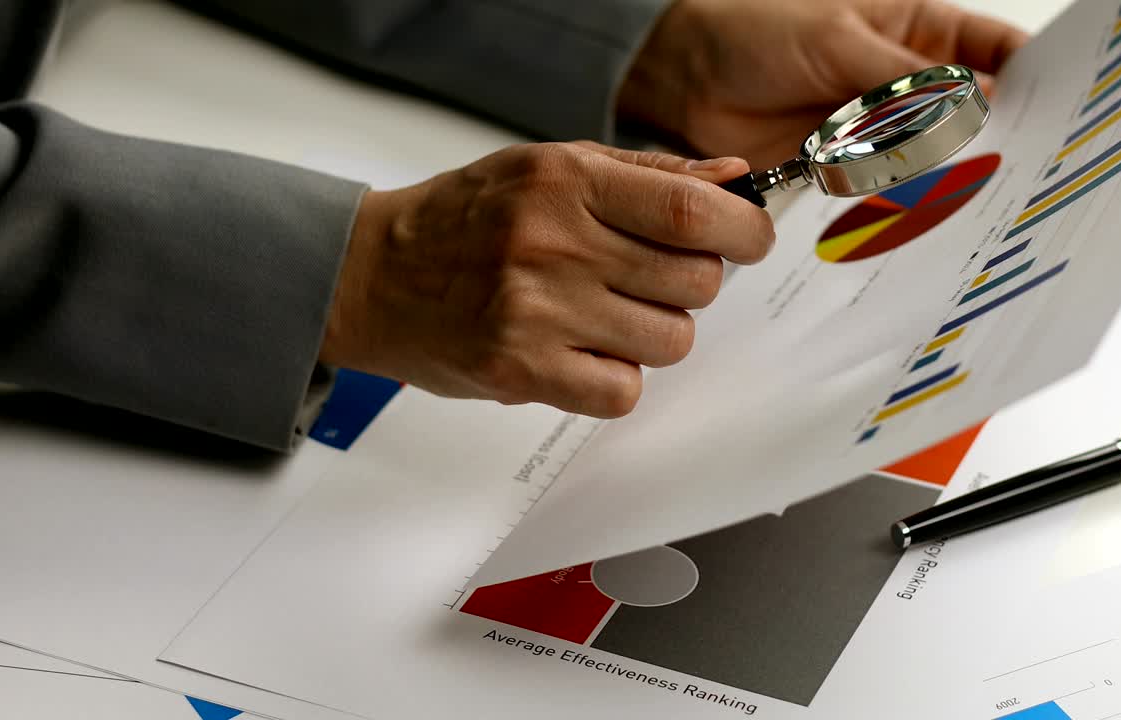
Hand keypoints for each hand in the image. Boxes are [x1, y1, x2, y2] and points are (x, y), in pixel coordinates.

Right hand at [319, 142, 773, 417]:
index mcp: (566, 182)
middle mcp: (553, 243)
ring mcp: (536, 312)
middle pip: (693, 283)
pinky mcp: (521, 371)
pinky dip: (617, 378)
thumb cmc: (464, 219)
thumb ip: (644, 174)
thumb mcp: (549, 167)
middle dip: (692, 285)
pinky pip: (622, 392)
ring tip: (609, 316)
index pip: (692, 211)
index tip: (748, 241)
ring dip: (656, 334)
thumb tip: (731, 178)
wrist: (372, 275)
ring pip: (669, 342)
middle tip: (653, 279)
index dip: (742, 231)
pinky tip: (585, 354)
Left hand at [619, 0, 1028, 167]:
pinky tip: (920, 223)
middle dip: (998, 143)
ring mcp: (876, 132)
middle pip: (970, 117)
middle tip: (1028, 176)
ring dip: (949, 182)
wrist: (683, 76)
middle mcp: (905, 87)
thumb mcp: (838, 42)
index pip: (995, 54)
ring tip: (983, 208)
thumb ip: (903, 82)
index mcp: (919, 33)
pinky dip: (898, 207)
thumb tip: (975, 108)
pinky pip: (881, 193)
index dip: (1033, 80)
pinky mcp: (843, 172)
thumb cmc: (756, 32)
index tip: (1065, 114)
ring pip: (929, 160)